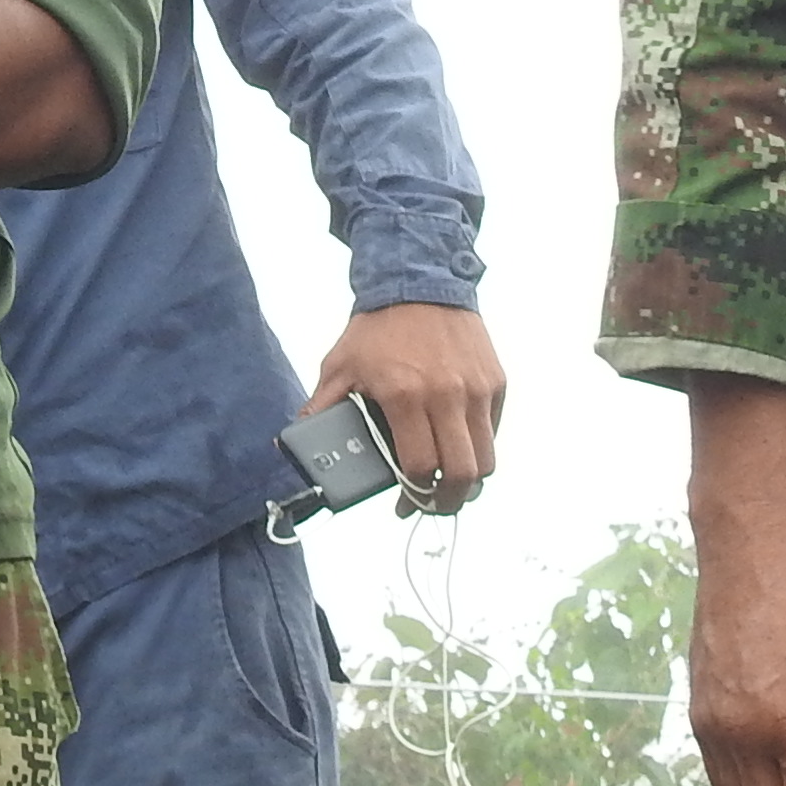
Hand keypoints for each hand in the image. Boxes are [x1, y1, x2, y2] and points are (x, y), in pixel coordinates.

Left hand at [306, 301, 505, 511]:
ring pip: (486, 457)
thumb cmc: (377, 329)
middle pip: (462, 472)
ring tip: (451, 481)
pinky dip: (479, 446)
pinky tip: (458, 445)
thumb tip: (291, 443)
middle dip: (447, 500)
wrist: (419, 281)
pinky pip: (493, 429)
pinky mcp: (494, 381)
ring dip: (469, 479)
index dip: (413, 495)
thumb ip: (320, 408)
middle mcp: (446, 395)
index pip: (419, 467)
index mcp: (405, 396)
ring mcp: (475, 389)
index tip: (404, 504)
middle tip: (433, 503)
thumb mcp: (339, 367)